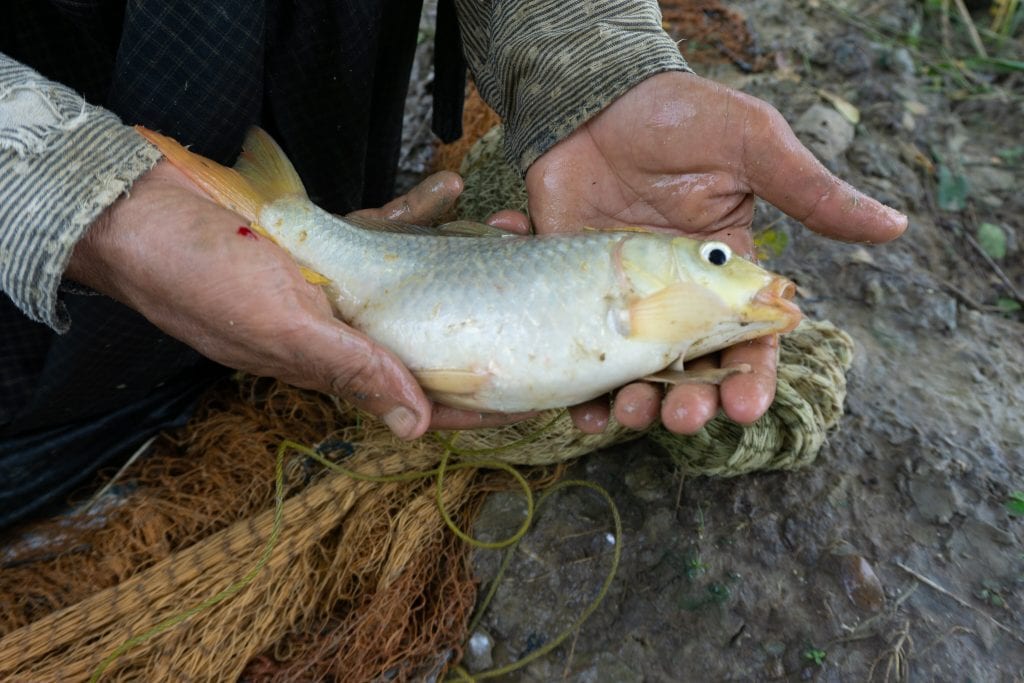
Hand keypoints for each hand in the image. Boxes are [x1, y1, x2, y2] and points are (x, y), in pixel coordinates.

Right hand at [67, 162, 528, 438]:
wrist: (137, 211)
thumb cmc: (202, 279)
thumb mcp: (284, 330)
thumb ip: (352, 371)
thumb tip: (416, 429)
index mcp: (331, 366)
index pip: (416, 396)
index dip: (470, 404)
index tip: (528, 402)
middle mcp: (341, 332)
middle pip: (427, 340)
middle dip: (482, 328)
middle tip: (537, 310)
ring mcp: (336, 288)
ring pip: (417, 284)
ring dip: (463, 261)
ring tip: (510, 238)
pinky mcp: (326, 244)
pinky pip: (386, 233)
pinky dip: (417, 214)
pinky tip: (449, 191)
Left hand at [525, 72, 906, 433]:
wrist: (593, 97)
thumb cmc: (679, 116)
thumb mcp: (751, 146)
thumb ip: (810, 193)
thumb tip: (895, 227)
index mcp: (727, 273)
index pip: (749, 340)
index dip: (752, 379)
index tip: (745, 408)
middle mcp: (676, 297)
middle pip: (692, 370)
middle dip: (692, 403)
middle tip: (684, 418)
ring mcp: (624, 299)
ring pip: (635, 372)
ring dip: (638, 405)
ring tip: (630, 414)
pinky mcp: (574, 294)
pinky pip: (579, 350)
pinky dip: (582, 388)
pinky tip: (585, 411)